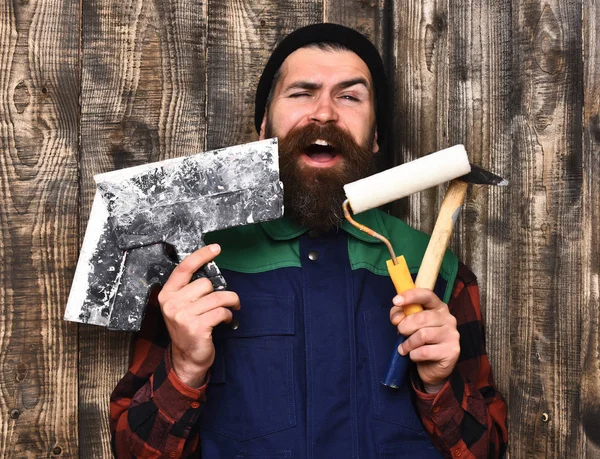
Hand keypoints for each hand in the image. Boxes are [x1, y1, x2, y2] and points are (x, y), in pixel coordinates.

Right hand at [158, 244, 239, 387]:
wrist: (187, 358)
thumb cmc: (189, 328)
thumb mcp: (182, 306)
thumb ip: (190, 289)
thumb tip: (210, 270)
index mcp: (167, 294)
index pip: (184, 268)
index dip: (201, 255)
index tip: (216, 248)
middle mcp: (171, 303)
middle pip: (205, 283)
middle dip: (218, 292)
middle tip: (221, 302)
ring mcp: (182, 316)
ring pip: (217, 297)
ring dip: (229, 303)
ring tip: (229, 309)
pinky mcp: (195, 327)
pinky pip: (221, 311)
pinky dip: (228, 315)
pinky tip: (225, 320)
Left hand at [389, 288, 459, 390]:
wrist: (431, 368)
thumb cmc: (419, 342)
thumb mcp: (407, 325)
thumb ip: (400, 315)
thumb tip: (397, 318)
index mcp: (438, 307)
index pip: (426, 295)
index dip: (410, 296)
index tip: (396, 301)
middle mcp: (448, 318)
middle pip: (421, 317)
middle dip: (404, 326)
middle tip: (400, 333)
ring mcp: (452, 334)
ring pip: (422, 335)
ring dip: (408, 343)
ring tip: (405, 348)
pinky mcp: (452, 351)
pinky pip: (425, 352)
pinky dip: (414, 355)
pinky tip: (414, 356)